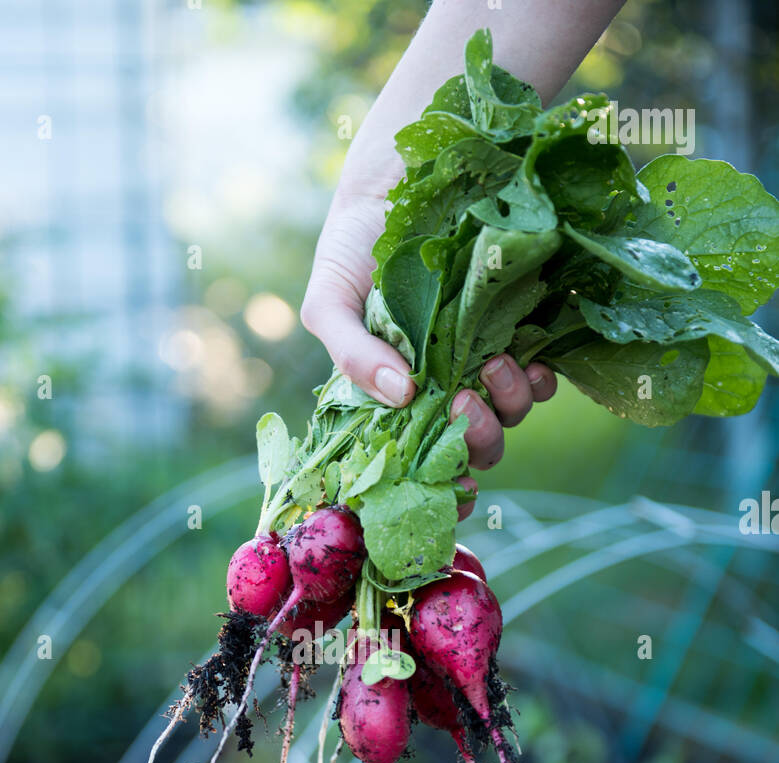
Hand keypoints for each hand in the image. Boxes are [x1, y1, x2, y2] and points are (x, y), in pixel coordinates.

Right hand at [300, 185, 556, 520]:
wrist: (407, 165)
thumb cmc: (357, 240)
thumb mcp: (330, 298)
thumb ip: (351, 354)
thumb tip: (400, 399)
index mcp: (397, 394)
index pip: (421, 458)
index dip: (442, 484)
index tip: (455, 485)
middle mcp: (443, 386)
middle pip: (472, 446)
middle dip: (476, 440)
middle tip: (464, 406)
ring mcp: (484, 359)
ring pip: (510, 415)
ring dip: (509, 404)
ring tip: (497, 362)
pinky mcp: (523, 328)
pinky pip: (543, 375)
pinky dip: (541, 377)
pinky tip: (530, 357)